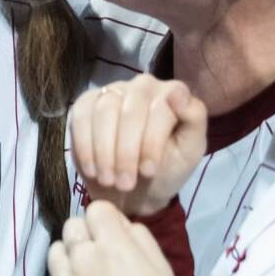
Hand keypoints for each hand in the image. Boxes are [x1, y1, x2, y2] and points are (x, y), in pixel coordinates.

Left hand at [39, 203, 181, 275]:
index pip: (96, 210)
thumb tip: (121, 225)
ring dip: (69, 258)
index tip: (112, 236)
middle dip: (85, 236)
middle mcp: (82, 257)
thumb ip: (140, 238)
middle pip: (72, 227)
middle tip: (100, 258)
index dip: (105, 221)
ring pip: (55, 251)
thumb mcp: (162, 268)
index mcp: (113, 245)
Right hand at [68, 75, 206, 217]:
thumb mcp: (190, 151)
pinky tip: (92, 170)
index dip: (152, 141)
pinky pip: (80, 117)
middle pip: (131, 109)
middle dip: (126, 151)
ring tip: (109, 180)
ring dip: (104, 151)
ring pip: (104, 112)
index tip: (148, 171)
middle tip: (125, 183)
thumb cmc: (167, 170)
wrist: (136, 190)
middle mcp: (142, 86)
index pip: (161, 107)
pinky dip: (85, 147)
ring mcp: (112, 91)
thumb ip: (194, 120)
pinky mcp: (85, 103)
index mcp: (173, 93)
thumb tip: (177, 94)